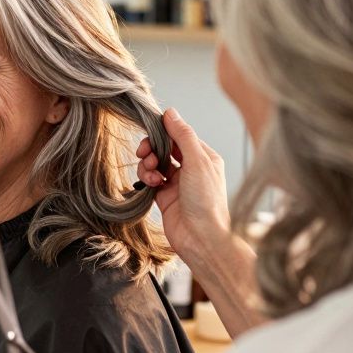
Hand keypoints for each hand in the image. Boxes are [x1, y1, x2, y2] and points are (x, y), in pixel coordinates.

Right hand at [136, 108, 231, 266]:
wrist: (202, 238)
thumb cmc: (207, 202)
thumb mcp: (197, 162)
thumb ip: (183, 136)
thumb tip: (171, 113)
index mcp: (204, 157)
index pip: (180, 135)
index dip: (164, 131)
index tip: (151, 129)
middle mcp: (191, 168)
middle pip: (164, 148)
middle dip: (152, 148)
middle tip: (144, 153)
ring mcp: (177, 183)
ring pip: (155, 163)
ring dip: (148, 164)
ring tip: (151, 174)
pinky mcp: (165, 196)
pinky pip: (150, 179)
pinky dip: (147, 178)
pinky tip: (151, 183)